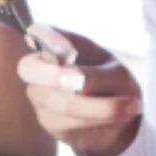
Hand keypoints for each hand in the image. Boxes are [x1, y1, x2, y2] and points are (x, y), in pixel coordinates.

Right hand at [17, 25, 142, 155]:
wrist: (119, 115)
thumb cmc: (114, 83)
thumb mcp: (116, 74)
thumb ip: (95, 76)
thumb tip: (74, 80)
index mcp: (59, 45)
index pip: (39, 33)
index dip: (47, 39)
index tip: (67, 52)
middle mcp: (42, 68)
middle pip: (28, 68)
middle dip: (56, 76)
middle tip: (82, 84)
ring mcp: (40, 95)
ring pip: (55, 101)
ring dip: (95, 107)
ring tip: (127, 106)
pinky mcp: (47, 121)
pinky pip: (65, 122)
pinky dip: (95, 120)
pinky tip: (115, 117)